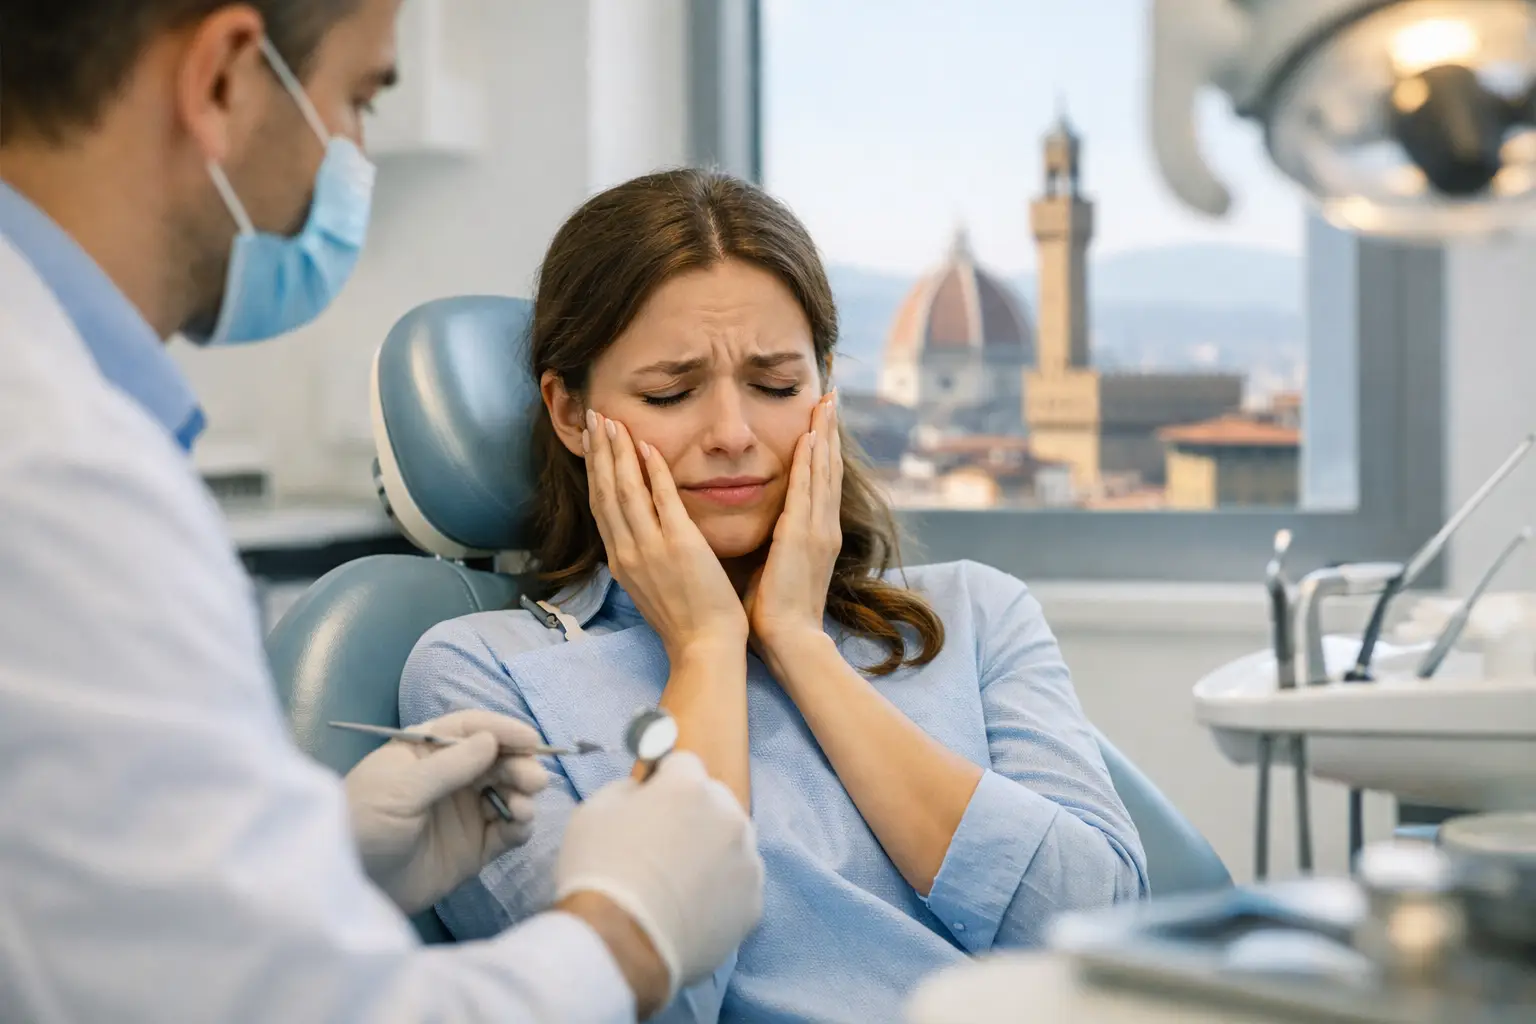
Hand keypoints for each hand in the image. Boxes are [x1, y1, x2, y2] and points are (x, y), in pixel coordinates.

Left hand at [345, 710, 548, 914]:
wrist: (349, 887)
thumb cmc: (362, 823)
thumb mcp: (399, 790)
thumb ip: (448, 767)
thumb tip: (491, 741)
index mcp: (426, 753)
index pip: (471, 729)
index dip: (502, 731)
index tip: (530, 740)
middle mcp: (450, 778)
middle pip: (497, 761)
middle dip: (519, 766)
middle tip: (534, 781)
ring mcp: (464, 813)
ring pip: (507, 794)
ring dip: (523, 795)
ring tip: (523, 808)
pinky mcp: (474, 848)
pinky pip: (506, 831)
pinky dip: (520, 826)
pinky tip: (519, 826)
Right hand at [554, 751, 764, 1008]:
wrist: (619, 945)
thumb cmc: (599, 872)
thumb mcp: (594, 811)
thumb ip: (628, 789)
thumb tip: (645, 792)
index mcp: (689, 786)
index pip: (683, 763)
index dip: (663, 781)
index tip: (649, 802)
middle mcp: (728, 815)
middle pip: (714, 801)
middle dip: (692, 815)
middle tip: (661, 847)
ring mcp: (747, 861)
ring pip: (731, 843)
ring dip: (710, 852)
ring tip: (676, 884)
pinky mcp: (753, 903)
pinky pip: (737, 885)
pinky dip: (720, 891)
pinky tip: (690, 909)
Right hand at [584, 409, 747, 659]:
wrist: (705, 648)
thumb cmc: (685, 621)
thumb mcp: (650, 587)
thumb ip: (641, 557)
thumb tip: (637, 534)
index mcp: (621, 561)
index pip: (601, 506)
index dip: (595, 471)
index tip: (592, 442)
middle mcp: (628, 552)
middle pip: (605, 492)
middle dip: (599, 452)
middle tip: (594, 417)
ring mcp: (651, 548)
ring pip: (625, 491)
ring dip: (617, 453)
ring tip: (611, 422)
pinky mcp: (680, 546)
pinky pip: (662, 501)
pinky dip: (652, 472)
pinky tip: (647, 447)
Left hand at [745, 392, 841, 660]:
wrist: (791, 643)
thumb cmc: (777, 614)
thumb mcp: (776, 568)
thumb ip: (773, 545)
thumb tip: (758, 531)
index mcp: (817, 536)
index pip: (821, 482)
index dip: (823, 450)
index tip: (820, 422)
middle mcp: (824, 527)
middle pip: (829, 468)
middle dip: (830, 431)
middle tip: (831, 397)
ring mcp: (818, 530)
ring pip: (823, 471)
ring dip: (824, 435)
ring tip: (826, 403)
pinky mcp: (804, 536)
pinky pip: (807, 490)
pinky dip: (810, 462)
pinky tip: (809, 437)